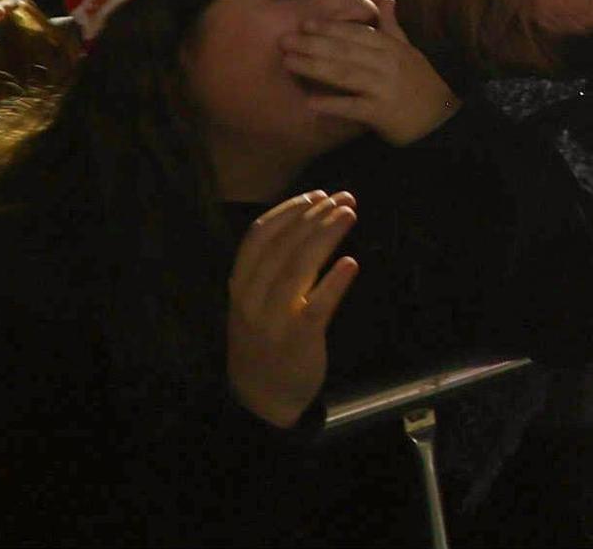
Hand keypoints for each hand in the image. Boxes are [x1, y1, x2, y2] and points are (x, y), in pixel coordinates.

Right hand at [227, 190, 359, 427]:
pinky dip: (334, 282)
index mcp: (240, 285)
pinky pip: (316, 307)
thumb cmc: (265, 340)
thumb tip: (310, 223)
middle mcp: (252, 299)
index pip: (258, 236)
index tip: (316, 194)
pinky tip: (351, 263)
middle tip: (344, 198)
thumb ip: (275, 268)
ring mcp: (273, 320)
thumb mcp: (256, 302)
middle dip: (314, 216)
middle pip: (282, 247)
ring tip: (350, 215)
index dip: (288, 211)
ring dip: (325, 237)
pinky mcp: (299, 340)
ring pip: (297, 269)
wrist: (262, 398)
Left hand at [279, 0, 456, 144]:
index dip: (331, 28)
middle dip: (313, 44)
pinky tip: (310, 102)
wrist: (439, 120)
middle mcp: (387, 64)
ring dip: (315, 67)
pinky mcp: (381, 112)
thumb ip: (393, 27)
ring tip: (289, 62)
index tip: (305, 24)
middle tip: (285, 41)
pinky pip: (353, 107)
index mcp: (392, 48)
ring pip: (345, 74)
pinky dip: (332, 105)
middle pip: (345, 51)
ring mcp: (384, 87)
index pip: (357, 34)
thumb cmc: (421, 83)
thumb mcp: (410, 51)